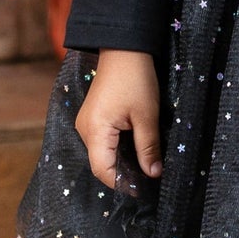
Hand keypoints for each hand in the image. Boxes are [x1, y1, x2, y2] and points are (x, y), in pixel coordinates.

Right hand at [74, 48, 163, 189]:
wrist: (124, 48)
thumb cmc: (136, 79)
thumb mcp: (147, 115)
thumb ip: (148, 147)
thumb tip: (153, 174)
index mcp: (95, 131)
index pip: (103, 171)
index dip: (123, 183)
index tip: (144, 189)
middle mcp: (85, 130)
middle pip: (101, 164)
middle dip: (124, 174)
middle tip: (149, 179)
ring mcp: (87, 123)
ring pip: (103, 154)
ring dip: (122, 162)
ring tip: (145, 166)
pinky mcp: (93, 118)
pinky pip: (103, 142)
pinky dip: (118, 150)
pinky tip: (136, 150)